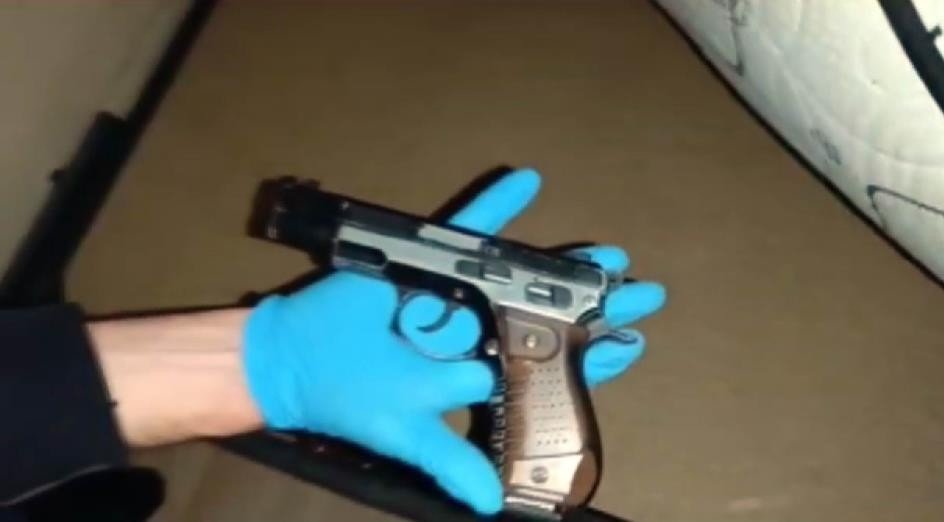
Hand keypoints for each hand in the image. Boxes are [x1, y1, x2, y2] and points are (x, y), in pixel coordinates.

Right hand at [241, 168, 665, 514]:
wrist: (296, 359)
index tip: (634, 345)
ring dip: (565, 262)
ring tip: (610, 255)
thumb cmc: (355, 399)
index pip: (548, 366)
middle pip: (549, 316)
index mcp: (479, 371)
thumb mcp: (408, 435)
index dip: (592, 359)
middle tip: (646, 293)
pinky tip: (528, 181)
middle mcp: (478, 330)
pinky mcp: (429, 261)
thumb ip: (450, 462)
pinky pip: (466, 227)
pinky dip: (495, 204)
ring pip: (521, 274)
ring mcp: (457, 294)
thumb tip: (490, 508)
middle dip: (597, 306)